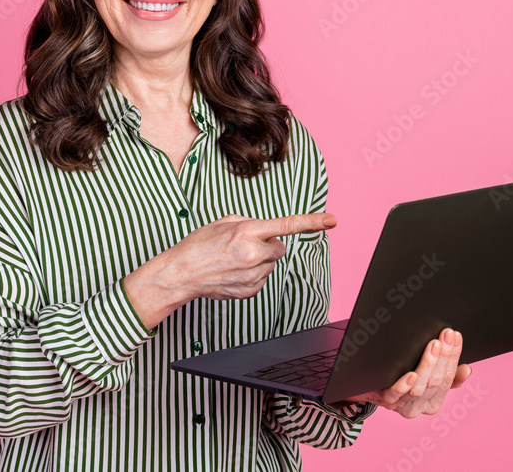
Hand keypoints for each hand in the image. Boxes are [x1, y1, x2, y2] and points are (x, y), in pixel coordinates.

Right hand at [123, 213, 336, 328]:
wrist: (180, 274)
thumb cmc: (198, 246)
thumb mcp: (223, 222)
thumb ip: (250, 223)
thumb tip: (266, 232)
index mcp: (247, 232)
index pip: (287, 226)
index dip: (312, 222)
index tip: (332, 221)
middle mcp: (253, 254)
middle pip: (280, 246)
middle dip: (268, 244)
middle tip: (244, 245)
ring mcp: (253, 275)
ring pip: (271, 263)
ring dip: (259, 259)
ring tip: (233, 260)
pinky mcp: (251, 290)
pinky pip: (263, 277)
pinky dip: (253, 273)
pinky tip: (233, 272)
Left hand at [337, 328, 472, 417]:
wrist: (364, 385)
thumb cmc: (398, 376)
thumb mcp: (425, 376)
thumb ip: (448, 376)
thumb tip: (467, 370)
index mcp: (433, 402)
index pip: (449, 379)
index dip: (454, 357)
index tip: (456, 336)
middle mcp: (419, 407)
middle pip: (436, 381)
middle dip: (444, 356)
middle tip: (447, 334)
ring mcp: (401, 405)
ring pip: (420, 387)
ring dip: (428, 364)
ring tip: (434, 344)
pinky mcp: (384, 400)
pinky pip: (396, 395)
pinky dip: (405, 384)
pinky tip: (411, 374)